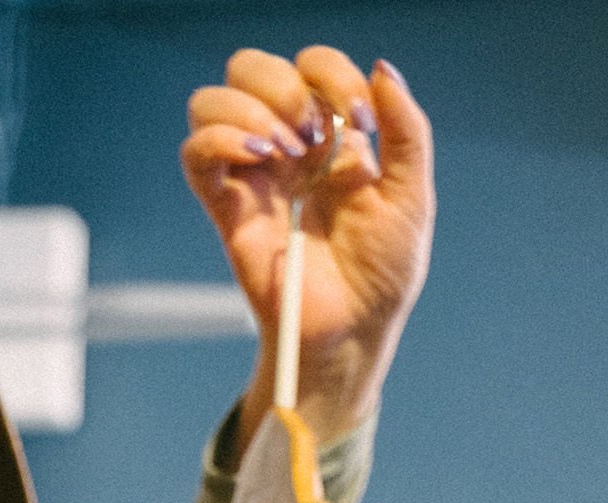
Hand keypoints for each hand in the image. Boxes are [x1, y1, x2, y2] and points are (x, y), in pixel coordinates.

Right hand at [182, 48, 433, 451]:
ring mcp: (252, 178)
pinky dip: (221, 139)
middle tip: (315, 131)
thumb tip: (380, 70)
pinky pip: (197, 155)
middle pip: (249, 70)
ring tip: (291, 152)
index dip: (331, 72)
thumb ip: (405, 128)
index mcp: (326, 136)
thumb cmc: (382, 272)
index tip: (361, 118)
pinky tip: (262, 156)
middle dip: (282, 82)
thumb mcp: (411, 191)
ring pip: (213, 103)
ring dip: (251, 109)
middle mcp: (283, 149)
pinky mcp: (228, 211)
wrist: (354, 329)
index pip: (309, 68)